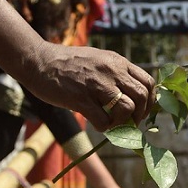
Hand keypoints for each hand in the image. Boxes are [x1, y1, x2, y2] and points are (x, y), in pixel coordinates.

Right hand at [22, 42, 154, 131]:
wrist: (37, 60)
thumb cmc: (68, 63)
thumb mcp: (99, 59)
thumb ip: (116, 74)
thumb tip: (133, 96)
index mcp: (118, 62)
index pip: (149, 82)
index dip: (150, 101)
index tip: (143, 110)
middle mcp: (112, 71)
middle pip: (142, 96)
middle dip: (141, 114)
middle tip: (131, 122)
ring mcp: (97, 84)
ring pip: (128, 108)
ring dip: (124, 122)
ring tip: (113, 123)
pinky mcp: (81, 99)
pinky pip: (104, 121)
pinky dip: (105, 128)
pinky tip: (98, 124)